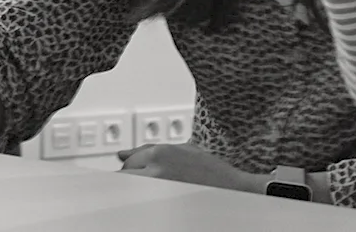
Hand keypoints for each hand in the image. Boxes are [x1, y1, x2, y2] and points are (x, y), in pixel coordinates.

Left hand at [116, 143, 263, 193]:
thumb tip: (122, 154)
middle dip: (128, 179)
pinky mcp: (165, 205)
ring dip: (136, 190)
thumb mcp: (182, 150)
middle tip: (139, 185)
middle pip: (125, 175)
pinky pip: (145, 202)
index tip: (125, 175)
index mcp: (160, 152)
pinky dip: (146, 201)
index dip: (129, 169)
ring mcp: (160, 187)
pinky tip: (153, 202)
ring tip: (151, 192)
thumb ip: (149, 150)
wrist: (233, 189)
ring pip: (132, 189)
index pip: (128, 161)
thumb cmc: (211, 171)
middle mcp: (156, 168)